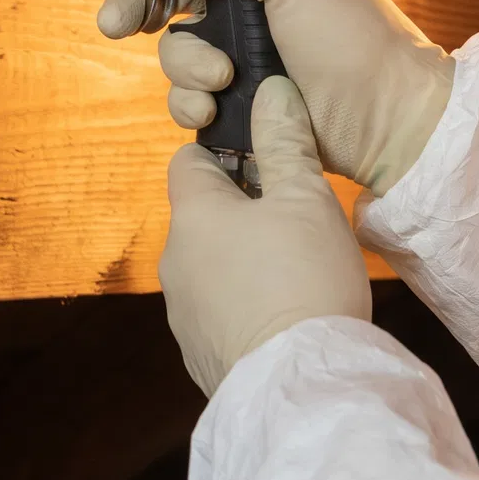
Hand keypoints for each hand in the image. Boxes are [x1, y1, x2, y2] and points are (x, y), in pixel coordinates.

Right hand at [94, 0, 453, 193]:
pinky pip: (187, 94)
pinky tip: (213, 108)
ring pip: (174, 47)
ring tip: (220, 77)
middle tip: (117, 23)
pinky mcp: (239, 94)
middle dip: (139, 6)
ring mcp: (244, 46)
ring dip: (184, 65)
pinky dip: (191, 103)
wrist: (386, 117)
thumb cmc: (355, 36)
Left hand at [158, 77, 371, 395]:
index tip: (269, 164)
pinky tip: (286, 316)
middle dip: (243, 212)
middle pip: (202, 216)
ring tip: (297, 273)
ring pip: (210, 266)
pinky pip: (219, 313)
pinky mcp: (199, 354)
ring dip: (244, 261)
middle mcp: (173, 262)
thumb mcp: (305, 198)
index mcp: (192, 215)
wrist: (301, 388)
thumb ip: (286, 141)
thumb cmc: (304, 280)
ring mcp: (182, 313)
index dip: (227, 152)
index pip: (188, 160)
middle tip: (296, 222)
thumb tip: (271, 91)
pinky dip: (245, 306)